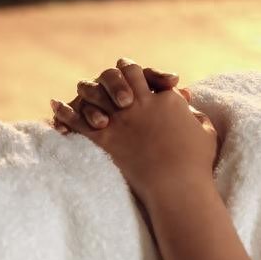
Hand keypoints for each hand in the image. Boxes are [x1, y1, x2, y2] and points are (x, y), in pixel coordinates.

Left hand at [50, 58, 219, 200]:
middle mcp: (141, 103)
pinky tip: (54, 106)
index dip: (140, 73)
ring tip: (83, 88)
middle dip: (115, 74)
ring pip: (96, 92)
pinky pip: (78, 121)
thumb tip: (190, 109)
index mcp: (166, 99)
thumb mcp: (206, 133)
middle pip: (122, 74)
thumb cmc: (197, 162)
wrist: (179, 186)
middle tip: (110, 76)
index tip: (135, 74)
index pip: (148, 75)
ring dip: (88, 89)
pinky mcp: (106, 138)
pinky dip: (64, 113)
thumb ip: (197, 117)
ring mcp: (122, 120)